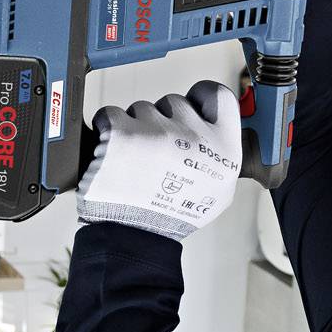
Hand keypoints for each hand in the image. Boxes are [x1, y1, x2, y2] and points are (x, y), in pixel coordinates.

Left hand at [76, 81, 240, 240]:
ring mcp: (156, 132)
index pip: (217, 94)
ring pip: (142, 108)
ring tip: (135, 161)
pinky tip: (114, 153)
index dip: (200, 98)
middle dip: (162, 121)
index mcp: (223, 148)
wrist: (134, 237)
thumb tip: (214, 128)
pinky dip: (108, 129)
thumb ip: (220, 154)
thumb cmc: (173, 216)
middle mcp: (193, 137)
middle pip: (174, 102)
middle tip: (157, 154)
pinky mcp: (122, 134)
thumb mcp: (219, 191)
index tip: (190, 109)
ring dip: (135, 128)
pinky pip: (111, 114)